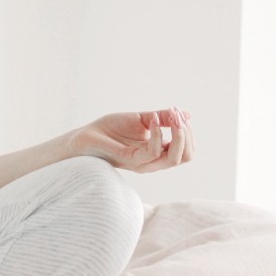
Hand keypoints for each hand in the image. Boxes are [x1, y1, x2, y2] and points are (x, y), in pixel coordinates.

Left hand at [71, 107, 192, 173]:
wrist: (87, 135)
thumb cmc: (112, 129)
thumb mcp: (143, 119)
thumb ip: (163, 118)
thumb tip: (187, 115)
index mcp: (158, 153)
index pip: (186, 151)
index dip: (188, 133)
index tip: (179, 113)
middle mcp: (153, 162)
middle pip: (185, 157)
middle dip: (187, 134)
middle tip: (178, 116)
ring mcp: (142, 163)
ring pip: (174, 158)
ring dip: (178, 134)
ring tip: (172, 116)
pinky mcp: (130, 159)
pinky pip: (153, 152)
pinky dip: (158, 134)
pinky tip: (152, 120)